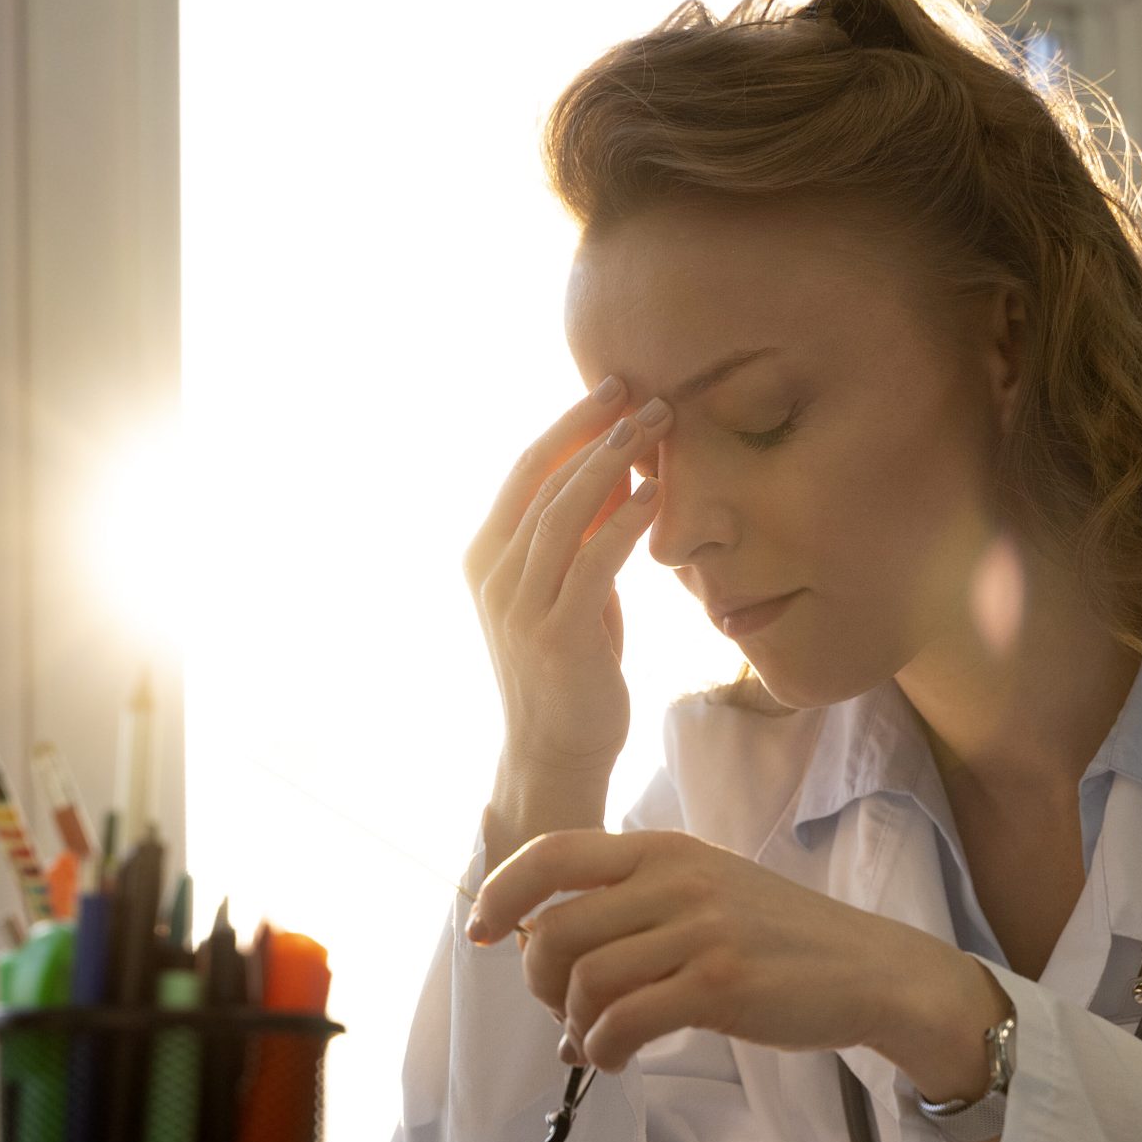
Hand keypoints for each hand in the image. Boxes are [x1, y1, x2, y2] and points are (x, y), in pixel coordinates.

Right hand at [464, 377, 673, 796]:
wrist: (555, 754)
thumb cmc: (571, 668)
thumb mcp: (568, 589)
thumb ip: (579, 536)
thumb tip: (618, 468)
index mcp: (485, 555)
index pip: (526, 468)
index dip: (570, 423)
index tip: (615, 388)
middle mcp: (492, 575)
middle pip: (543, 478)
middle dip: (596, 430)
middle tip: (646, 395)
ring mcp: (519, 606)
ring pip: (563, 512)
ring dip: (613, 462)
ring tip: (656, 428)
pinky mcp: (557, 636)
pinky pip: (591, 562)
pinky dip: (623, 521)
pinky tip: (654, 493)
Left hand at [466, 830, 1002, 1096]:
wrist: (871, 970)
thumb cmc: (778, 939)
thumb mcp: (704, 892)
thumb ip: (631, 910)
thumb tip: (544, 967)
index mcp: (663, 848)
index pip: (553, 853)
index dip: (502, 892)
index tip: (480, 932)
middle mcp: (675, 879)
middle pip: (555, 930)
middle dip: (540, 986)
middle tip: (565, 1014)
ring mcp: (699, 928)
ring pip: (584, 981)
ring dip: (576, 1027)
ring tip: (598, 1044)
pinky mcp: (719, 983)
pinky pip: (624, 1022)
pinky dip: (604, 1051)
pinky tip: (619, 1060)